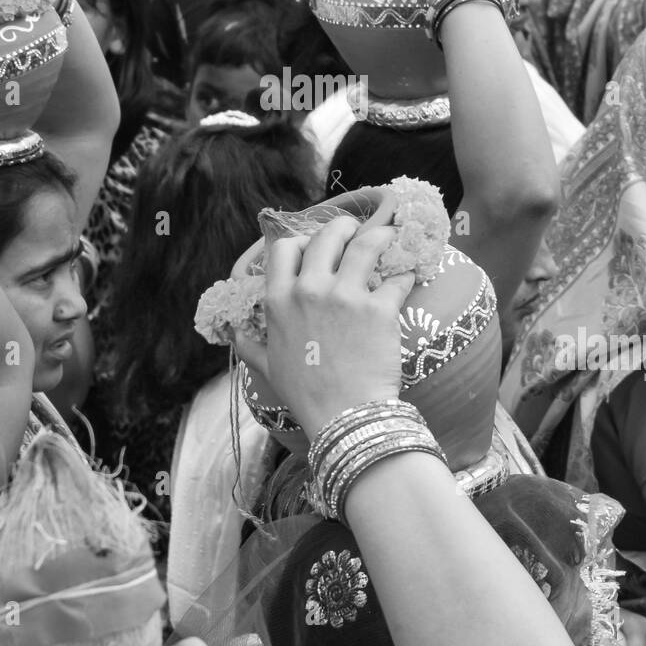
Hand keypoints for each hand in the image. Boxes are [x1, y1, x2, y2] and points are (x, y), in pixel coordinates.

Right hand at [245, 206, 413, 438]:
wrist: (343, 417)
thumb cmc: (305, 394)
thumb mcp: (268, 367)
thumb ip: (249, 345)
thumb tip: (235, 332)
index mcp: (279, 300)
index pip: (285, 248)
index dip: (301, 240)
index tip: (315, 245)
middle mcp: (309, 290)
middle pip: (327, 236)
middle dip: (343, 227)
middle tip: (356, 231)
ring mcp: (345, 297)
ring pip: (366, 244)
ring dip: (380, 236)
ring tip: (389, 236)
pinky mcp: (379, 309)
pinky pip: (398, 278)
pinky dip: (406, 273)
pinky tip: (410, 274)